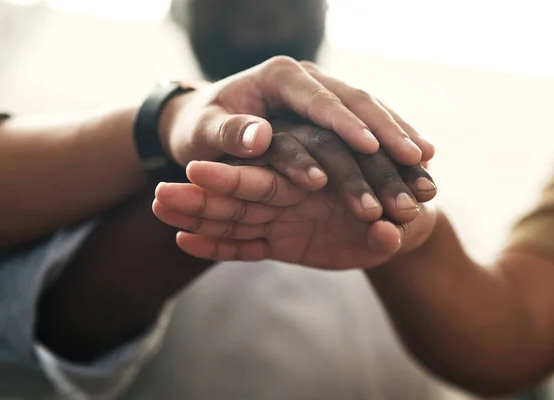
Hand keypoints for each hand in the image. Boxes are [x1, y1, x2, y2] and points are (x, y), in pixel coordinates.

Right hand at [153, 123, 437, 269]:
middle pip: (239, 194)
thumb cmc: (394, 208)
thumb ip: (382, 228)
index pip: (265, 177)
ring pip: (232, 218)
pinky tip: (184, 241)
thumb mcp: (392, 219)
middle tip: (160, 195)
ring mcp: (279, 219)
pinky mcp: (278, 243)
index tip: (196, 169)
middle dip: (201, 196)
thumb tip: (384, 233)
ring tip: (159, 211)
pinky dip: (216, 246)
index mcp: (311, 177)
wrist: (394, 218)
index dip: (231, 177)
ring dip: (197, 215)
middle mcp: (289, 194)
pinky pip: (243, 247)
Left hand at [159, 56, 433, 170]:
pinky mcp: (329, 108)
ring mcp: (320, 91)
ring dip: (397, 132)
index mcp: (277, 76)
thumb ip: (225, 134)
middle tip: (415, 156)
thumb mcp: (202, 133)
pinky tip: (415, 155)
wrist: (202, 120)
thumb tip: (260, 136)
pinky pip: (366, 120)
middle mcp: (304, 78)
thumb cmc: (199, 129)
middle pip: (353, 99)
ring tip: (426, 158)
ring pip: (367, 107)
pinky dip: (390, 137)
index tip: (371, 147)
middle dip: (385, 128)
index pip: (318, 98)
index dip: (345, 123)